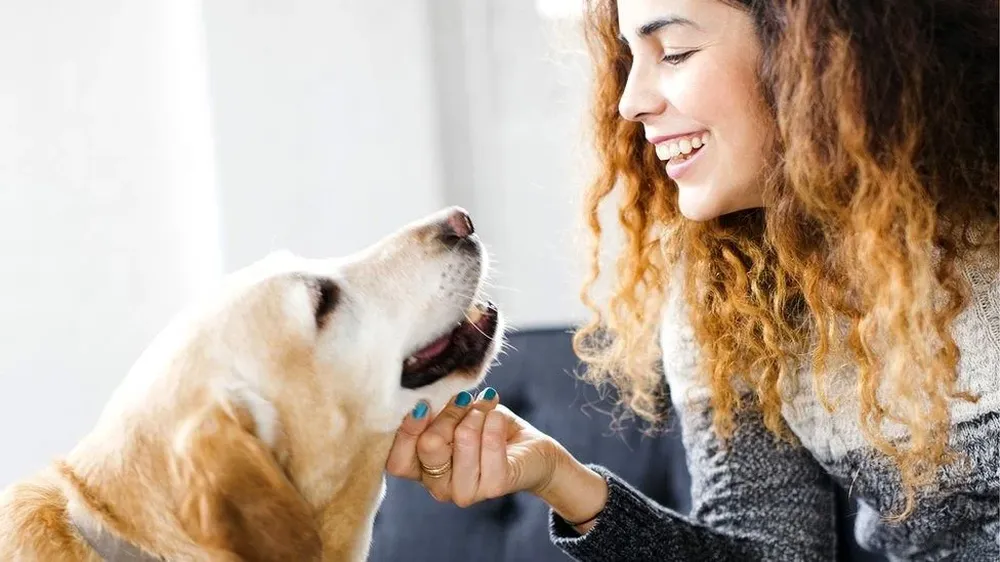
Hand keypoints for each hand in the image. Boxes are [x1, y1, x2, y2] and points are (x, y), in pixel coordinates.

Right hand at [385, 388, 565, 506]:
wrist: (531, 449)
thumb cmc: (486, 428)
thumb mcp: (455, 415)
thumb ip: (435, 413)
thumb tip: (422, 399)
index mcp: (421, 469)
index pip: (396, 461)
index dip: (406, 431)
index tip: (423, 403)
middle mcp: (437, 486)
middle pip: (428, 445)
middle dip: (449, 413)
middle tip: (464, 400)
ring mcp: (464, 491)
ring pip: (461, 441)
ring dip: (476, 416)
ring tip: (486, 411)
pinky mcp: (493, 487)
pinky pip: (490, 445)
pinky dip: (494, 422)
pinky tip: (498, 418)